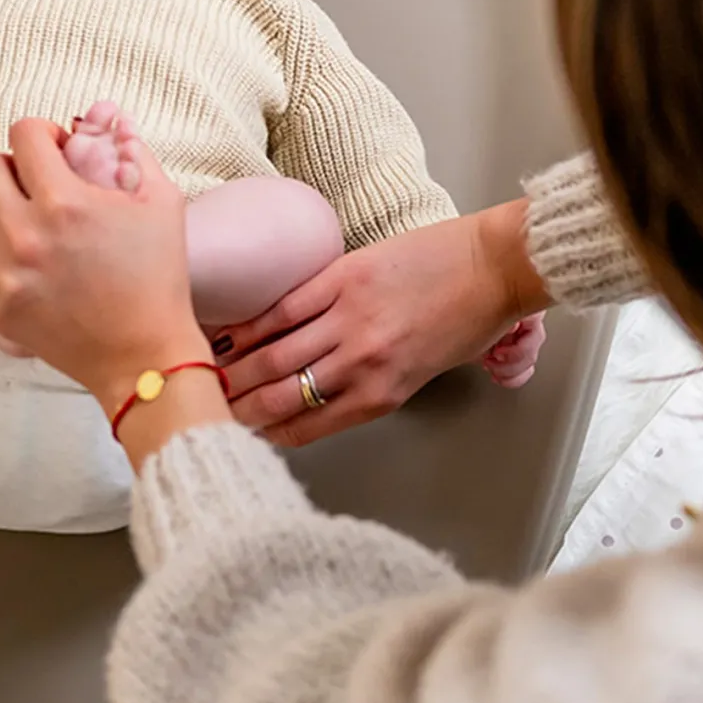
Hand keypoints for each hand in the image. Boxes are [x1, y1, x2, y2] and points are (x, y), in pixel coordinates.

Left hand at [0, 119, 209, 411]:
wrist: (143, 356)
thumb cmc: (159, 277)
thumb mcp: (162, 203)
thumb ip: (134, 150)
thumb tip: (108, 115)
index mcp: (66, 203)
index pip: (23, 134)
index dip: (43, 134)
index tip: (58, 152)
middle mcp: (25, 235)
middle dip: (12, 165)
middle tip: (35, 184)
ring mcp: (3, 274)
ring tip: (22, 222)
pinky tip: (11, 252)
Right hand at [218, 200, 548, 446]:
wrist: (494, 266)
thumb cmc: (469, 319)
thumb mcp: (422, 372)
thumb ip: (371, 386)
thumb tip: (321, 395)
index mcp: (382, 393)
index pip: (307, 426)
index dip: (267, 435)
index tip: (241, 436)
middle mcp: (361, 363)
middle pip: (281, 394)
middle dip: (239, 408)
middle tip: (210, 410)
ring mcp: (349, 319)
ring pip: (274, 354)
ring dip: (235, 370)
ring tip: (209, 376)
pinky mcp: (342, 279)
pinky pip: (284, 308)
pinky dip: (252, 325)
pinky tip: (229, 335)